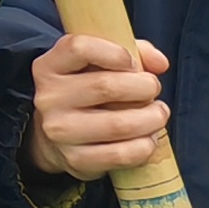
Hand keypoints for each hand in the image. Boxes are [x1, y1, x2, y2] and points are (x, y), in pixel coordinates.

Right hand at [24, 32, 170, 178]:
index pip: (78, 48)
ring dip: (151, 119)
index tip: (133, 64)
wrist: (54, 136)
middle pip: (106, 86)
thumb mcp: (98, 63)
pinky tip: (148, 138)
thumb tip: (160, 63)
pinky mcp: (75, 159)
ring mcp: (59, 131)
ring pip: (118, 124)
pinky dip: (145, 146)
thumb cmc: (85, 90)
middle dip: (144, 87)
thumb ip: (133, 52)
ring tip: (157, 114)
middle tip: (153, 90)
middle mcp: (48, 98)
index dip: (115, 53)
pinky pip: (121, 154)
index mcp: (49, 67)